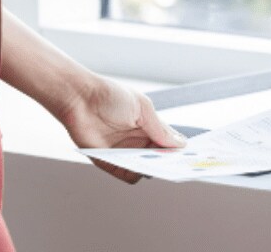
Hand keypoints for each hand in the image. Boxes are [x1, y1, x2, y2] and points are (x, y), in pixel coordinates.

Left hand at [58, 75, 185, 183]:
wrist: (80, 98)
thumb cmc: (110, 96)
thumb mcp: (143, 108)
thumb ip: (161, 128)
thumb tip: (181, 144)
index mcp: (147, 127)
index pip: (167, 144)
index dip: (177, 150)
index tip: (189, 157)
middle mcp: (136, 142)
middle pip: (158, 158)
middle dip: (167, 162)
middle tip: (177, 165)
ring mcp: (123, 153)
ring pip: (144, 168)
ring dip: (152, 168)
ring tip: (158, 165)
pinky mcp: (109, 162)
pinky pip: (127, 175)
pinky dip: (135, 174)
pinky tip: (139, 167)